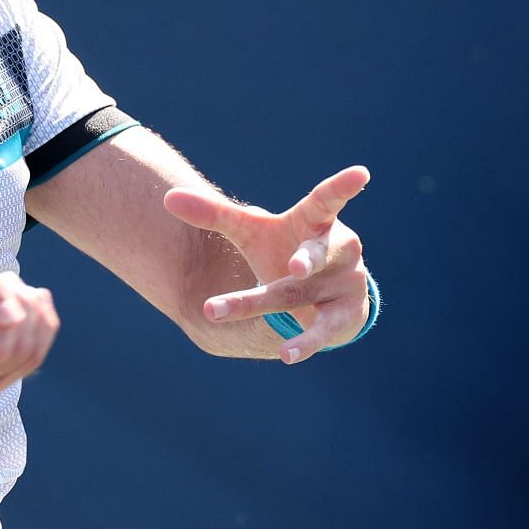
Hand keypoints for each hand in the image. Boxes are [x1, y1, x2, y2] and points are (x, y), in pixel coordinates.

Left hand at [163, 165, 371, 362]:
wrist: (322, 291)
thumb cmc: (283, 246)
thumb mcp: (250, 230)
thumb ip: (214, 214)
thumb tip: (167, 197)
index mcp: (315, 222)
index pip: (328, 201)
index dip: (342, 187)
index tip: (361, 173)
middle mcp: (336, 250)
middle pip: (312, 256)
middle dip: (305, 262)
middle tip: (293, 268)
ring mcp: (344, 283)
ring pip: (300, 294)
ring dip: (267, 304)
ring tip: (239, 315)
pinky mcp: (344, 314)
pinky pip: (323, 330)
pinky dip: (305, 342)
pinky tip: (287, 355)